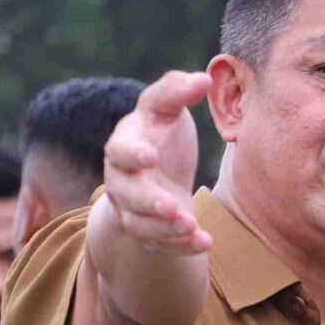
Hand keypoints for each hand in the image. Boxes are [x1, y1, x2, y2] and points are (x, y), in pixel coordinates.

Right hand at [99, 71, 210, 250]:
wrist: (157, 172)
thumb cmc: (162, 133)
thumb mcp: (166, 109)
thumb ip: (176, 90)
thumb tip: (202, 77)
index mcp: (124, 144)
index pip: (120, 149)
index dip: (132, 154)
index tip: (151, 156)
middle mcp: (122, 179)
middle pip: (125, 194)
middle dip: (148, 202)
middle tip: (173, 206)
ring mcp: (132, 208)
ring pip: (140, 225)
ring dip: (165, 229)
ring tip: (192, 226)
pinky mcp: (149, 231)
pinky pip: (159, 245)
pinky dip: (181, 246)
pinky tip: (205, 242)